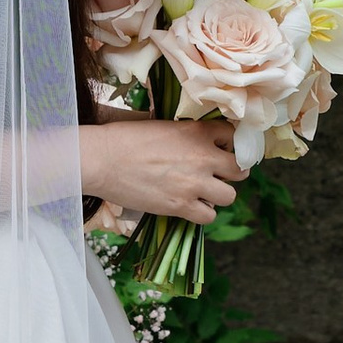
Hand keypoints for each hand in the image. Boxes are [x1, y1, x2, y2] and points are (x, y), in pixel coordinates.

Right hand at [79, 114, 247, 224]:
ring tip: (202, 192)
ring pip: (230, 195)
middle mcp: (202, 156)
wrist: (102, 159)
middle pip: (239, 170)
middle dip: (231, 173)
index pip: (233, 136)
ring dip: (218, 195)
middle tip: (217, 175)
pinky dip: (202, 213)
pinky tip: (189, 205)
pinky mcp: (181, 206)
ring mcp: (194, 183)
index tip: (222, 150)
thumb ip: (187, 135)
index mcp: (197, 131)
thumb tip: (198, 144)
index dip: (229, 145)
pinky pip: (209, 216)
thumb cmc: (124, 138)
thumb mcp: (163, 126)